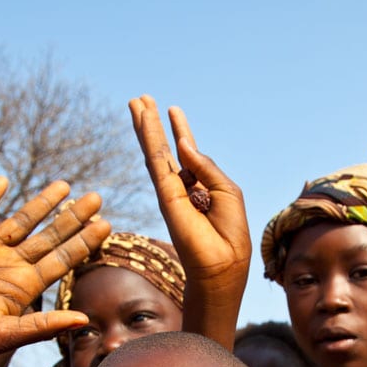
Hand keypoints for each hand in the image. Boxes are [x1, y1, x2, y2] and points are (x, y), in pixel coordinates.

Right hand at [0, 177, 109, 360]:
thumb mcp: (5, 336)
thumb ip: (41, 327)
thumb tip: (84, 321)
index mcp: (24, 287)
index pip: (61, 260)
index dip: (82, 242)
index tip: (105, 225)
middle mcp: (9, 266)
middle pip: (48, 237)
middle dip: (72, 218)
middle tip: (97, 197)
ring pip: (20, 222)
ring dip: (41, 204)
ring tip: (65, 185)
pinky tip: (4, 182)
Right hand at [129, 95, 248, 348]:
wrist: (220, 268)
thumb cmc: (230, 236)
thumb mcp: (227, 192)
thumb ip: (205, 167)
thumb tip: (184, 145)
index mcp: (201, 188)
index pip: (187, 155)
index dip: (181, 132)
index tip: (174, 110)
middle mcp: (182, 188)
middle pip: (165, 149)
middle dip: (154, 124)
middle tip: (142, 98)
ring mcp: (170, 191)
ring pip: (155, 150)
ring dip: (146, 125)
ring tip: (136, 101)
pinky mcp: (165, 194)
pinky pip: (156, 159)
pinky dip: (149, 137)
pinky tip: (143, 119)